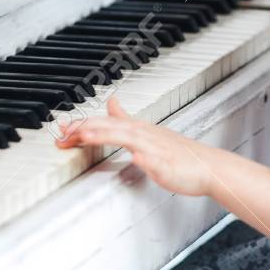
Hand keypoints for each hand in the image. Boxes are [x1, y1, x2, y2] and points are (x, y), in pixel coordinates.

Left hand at [54, 95, 213, 196]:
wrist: (209, 167)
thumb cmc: (179, 153)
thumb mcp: (147, 131)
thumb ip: (126, 118)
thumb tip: (110, 102)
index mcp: (139, 129)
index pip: (106, 123)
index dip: (83, 125)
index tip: (60, 129)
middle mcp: (146, 136)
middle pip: (113, 128)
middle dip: (87, 128)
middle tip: (64, 131)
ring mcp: (157, 150)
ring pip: (131, 140)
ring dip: (109, 136)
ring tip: (88, 136)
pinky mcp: (169, 166)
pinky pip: (157, 161)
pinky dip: (146, 158)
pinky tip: (136, 157)